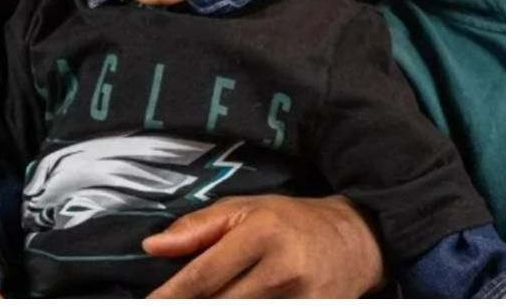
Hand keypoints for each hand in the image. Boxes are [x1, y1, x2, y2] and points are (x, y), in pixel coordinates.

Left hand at [144, 194, 383, 297]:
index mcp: (262, 233)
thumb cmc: (292, 220)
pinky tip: (236, 301)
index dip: (172, 294)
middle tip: (168, 305)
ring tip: (202, 300)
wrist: (356, 240)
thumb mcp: (246, 209)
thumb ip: (198, 227)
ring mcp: (299, 298)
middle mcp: (282, 269)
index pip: (205, 274)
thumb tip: (152, 246)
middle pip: (219, 304)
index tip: (149, 304)